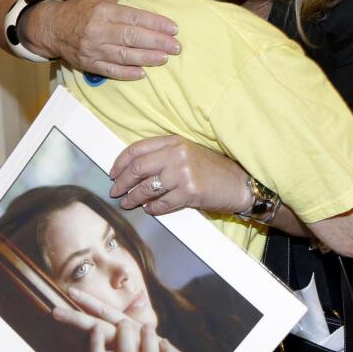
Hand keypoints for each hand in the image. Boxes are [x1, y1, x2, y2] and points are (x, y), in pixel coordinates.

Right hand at [28, 0, 180, 79]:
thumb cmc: (82, 8)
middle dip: (156, 42)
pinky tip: (142, 73)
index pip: (134, 18)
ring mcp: (93, 49)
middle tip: (176, 47)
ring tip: (164, 58)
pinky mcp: (89, 64)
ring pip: (124, 56)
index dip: (155, 23)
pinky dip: (127, 73)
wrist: (52, 28)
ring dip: (146, 58)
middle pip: (132, 38)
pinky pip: (110, 71)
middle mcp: (97, 30)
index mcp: (102, 10)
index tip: (173, 28)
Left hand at [109, 136, 253, 215]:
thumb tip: (134, 169)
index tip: (113, 173)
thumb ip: (164, 155)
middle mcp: (176, 155)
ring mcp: (182, 173)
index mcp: (174, 142)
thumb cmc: (213, 169)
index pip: (137, 149)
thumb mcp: (188, 152)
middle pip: (137, 169)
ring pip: (146, 188)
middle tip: (115, 192)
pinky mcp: (188, 192)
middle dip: (122, 182)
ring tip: (127, 203)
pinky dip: (152, 208)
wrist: (239, 183)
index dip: (120, 162)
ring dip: (133, 198)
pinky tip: (149, 209)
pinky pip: (161, 203)